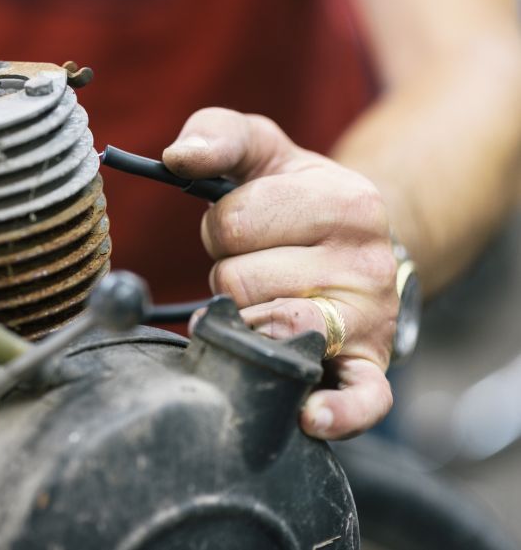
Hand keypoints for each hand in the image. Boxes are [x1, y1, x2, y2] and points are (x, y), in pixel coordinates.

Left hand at [163, 108, 398, 439]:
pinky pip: (359, 400)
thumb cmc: (297, 197)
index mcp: (345, 201)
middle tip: (261, 266)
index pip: (231, 223)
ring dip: (247, 318)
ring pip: (267, 330)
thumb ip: (217, 134)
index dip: (220, 227)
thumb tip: (179, 157)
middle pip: (237, 282)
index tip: (247, 226)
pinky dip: (335, 412)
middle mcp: (366, 262)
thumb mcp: (263, 149)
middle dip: (230, 274)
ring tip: (270, 300)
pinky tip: (311, 415)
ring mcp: (369, 319)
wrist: (361, 245)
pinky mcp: (370, 366)